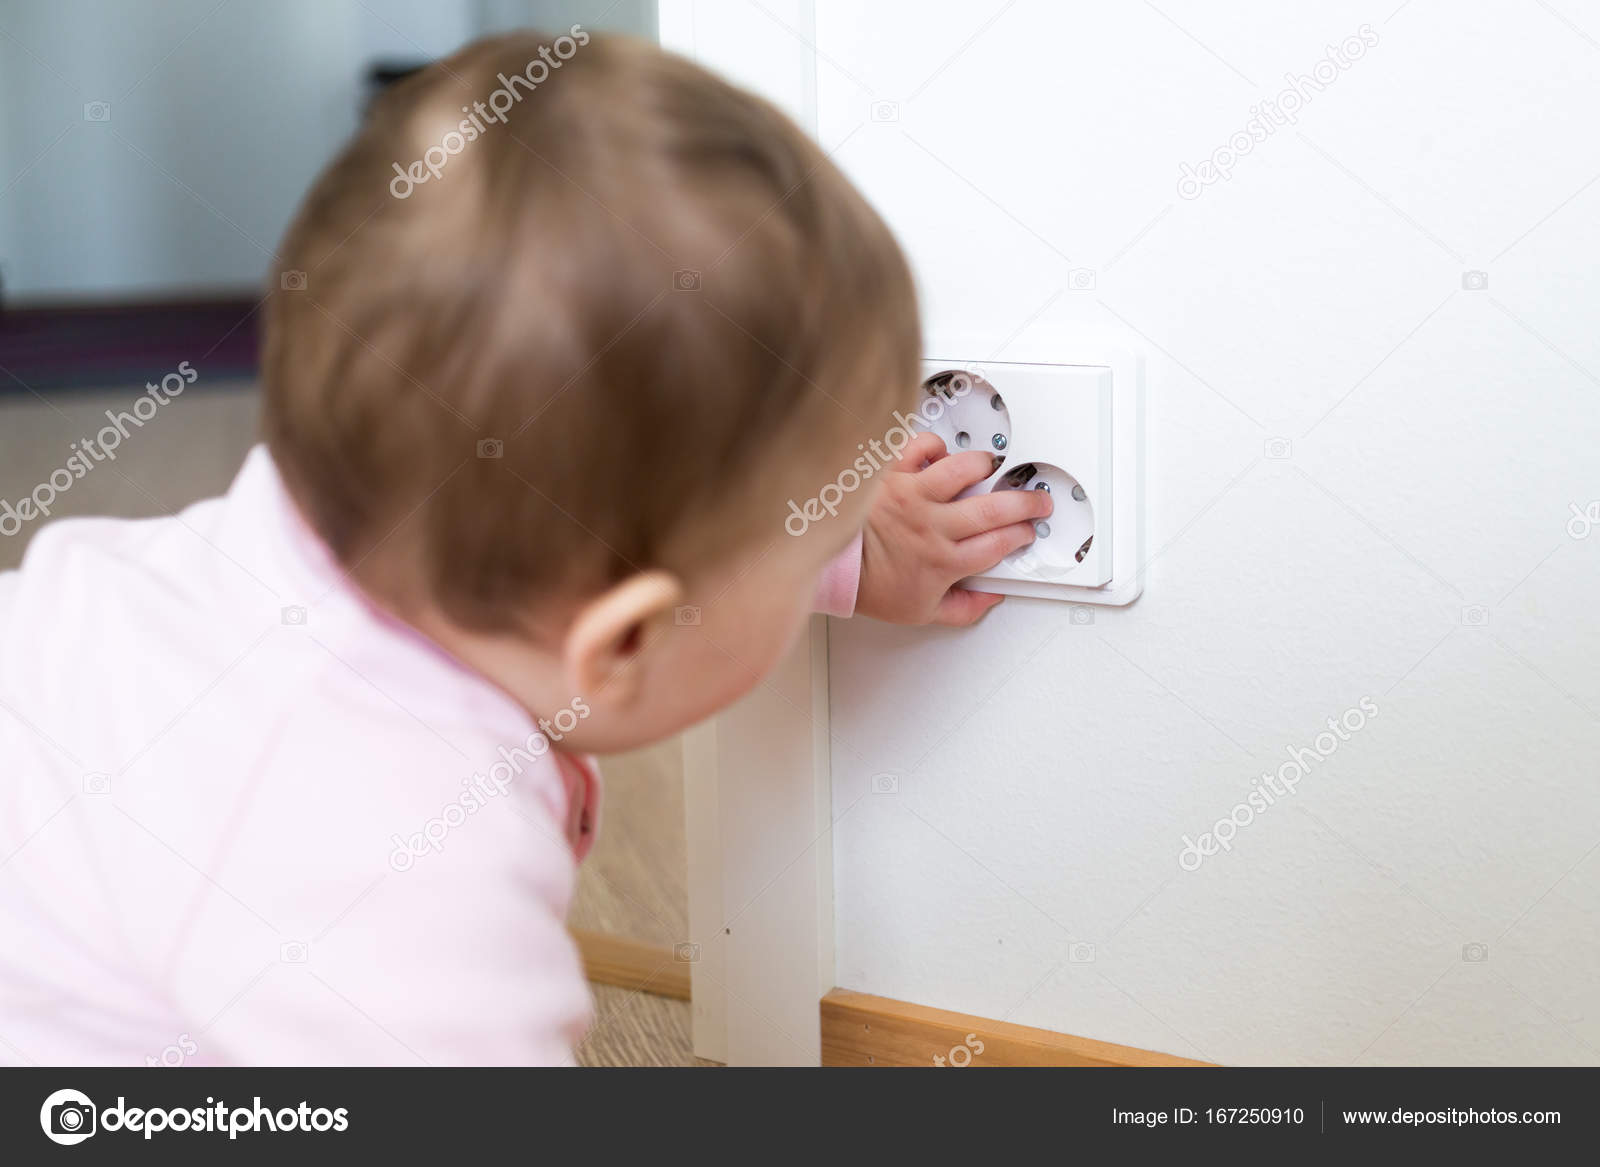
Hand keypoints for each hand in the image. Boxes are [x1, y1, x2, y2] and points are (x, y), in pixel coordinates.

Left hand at [855, 431, 1051, 625]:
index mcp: (943, 561)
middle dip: (1025, 503)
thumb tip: (990, 599)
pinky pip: (922, 447)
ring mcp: (913, 496)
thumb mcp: (921, 612)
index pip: (998, 545)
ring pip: (963, 469)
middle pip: (993, 509)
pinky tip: (939, 456)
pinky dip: (935, 447)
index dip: (1021, 536)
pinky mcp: (892, 474)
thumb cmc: (869, 585)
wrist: (830, 563)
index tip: (1027, 531)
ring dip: (984, 466)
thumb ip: (962, 609)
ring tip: (991, 469)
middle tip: (1036, 499)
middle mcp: (932, 526)